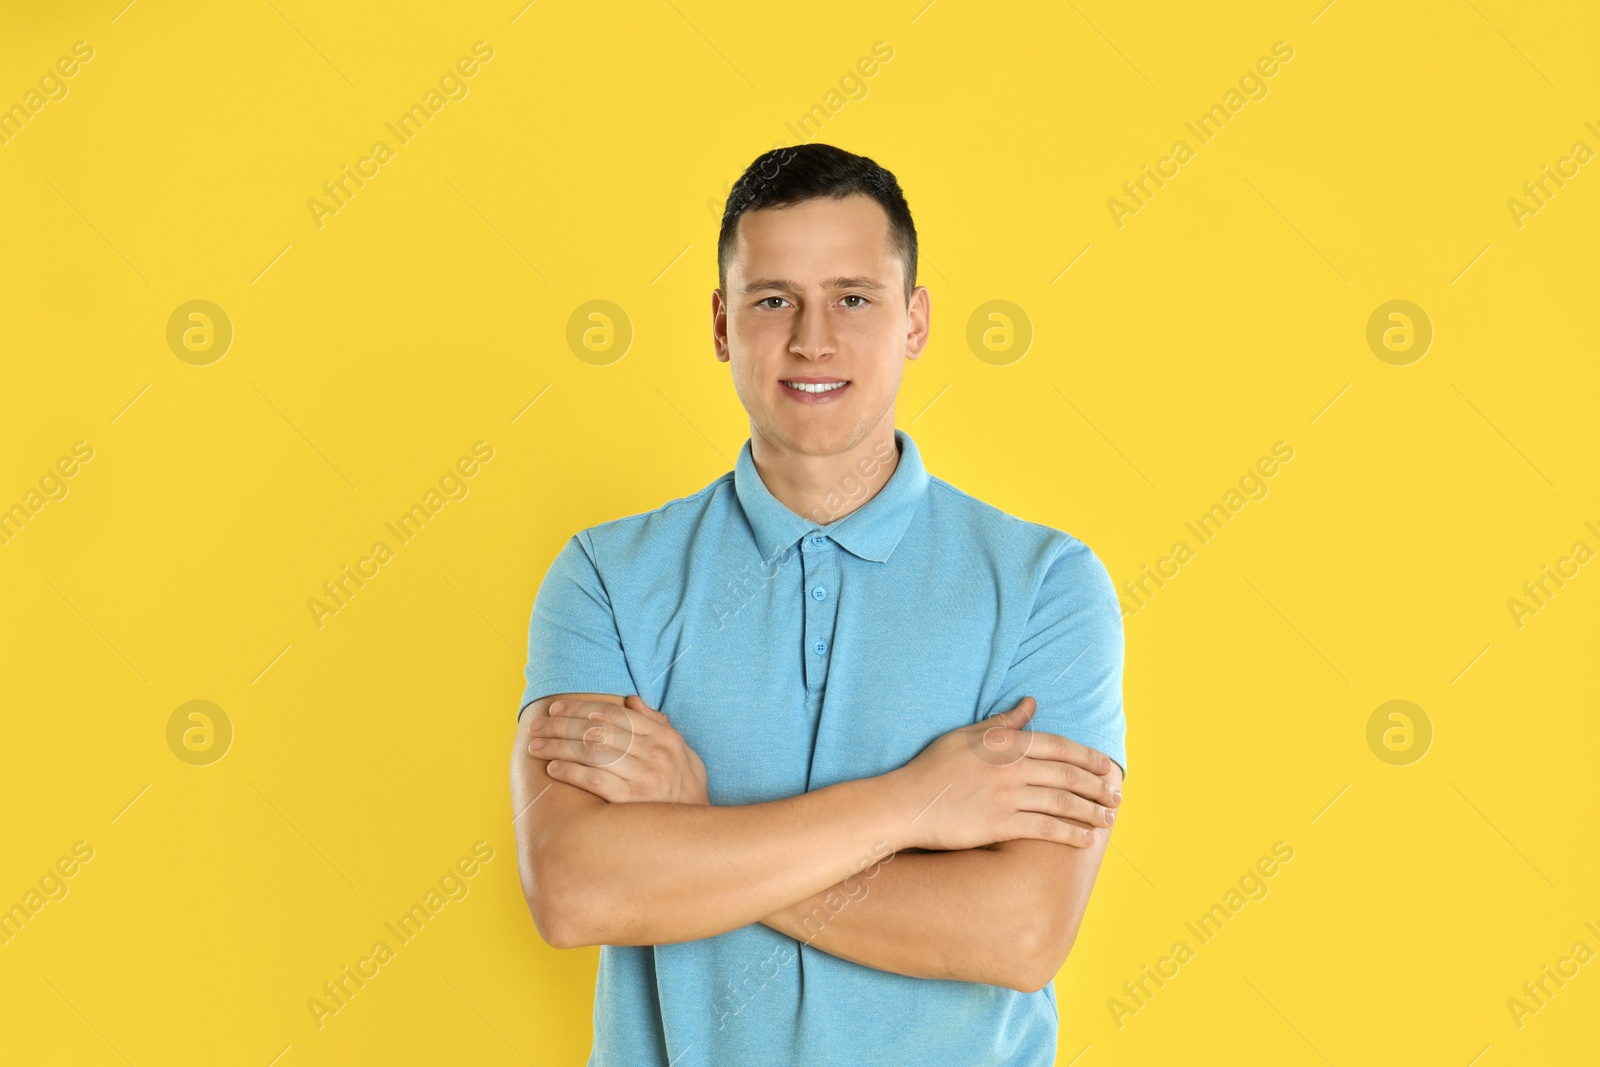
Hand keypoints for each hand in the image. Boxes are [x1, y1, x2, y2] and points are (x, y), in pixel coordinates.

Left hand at [528, 695, 709, 804]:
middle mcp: (656, 754)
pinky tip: (553, 769)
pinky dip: (571, 772)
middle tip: (536, 726)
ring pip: (592, 752)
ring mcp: (645, 777)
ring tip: (536, 746)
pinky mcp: (633, 801)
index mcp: (665, 737)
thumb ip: (658, 724)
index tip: (557, 707)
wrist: (698, 832)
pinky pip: (595, 780)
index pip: (616, 714)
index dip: (582, 708)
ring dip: (559, 746)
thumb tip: (631, 700)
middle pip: (599, 730)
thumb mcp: (683, 752)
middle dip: (562, 725)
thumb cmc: (686, 789)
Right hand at [889, 696, 1119, 851]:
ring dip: (1091, 811)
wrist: (907, 803)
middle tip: (1116, 796)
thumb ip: (1003, 722)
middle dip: (1097, 786)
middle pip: (1068, 775)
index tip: (1108, 767)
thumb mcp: (966, 735)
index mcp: (1006, 745)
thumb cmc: (933, 767)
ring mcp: (1008, 797)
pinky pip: (1045, 828)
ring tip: (1108, 818)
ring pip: (1062, 802)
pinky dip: (1070, 834)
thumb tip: (1030, 703)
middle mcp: (1012, 769)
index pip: (1059, 747)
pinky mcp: (1001, 824)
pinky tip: (1086, 839)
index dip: (1089, 757)